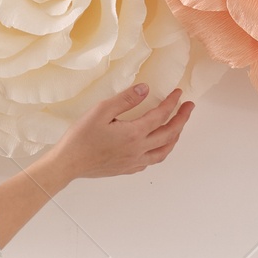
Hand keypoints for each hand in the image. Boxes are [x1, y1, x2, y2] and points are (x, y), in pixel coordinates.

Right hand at [53, 82, 193, 177]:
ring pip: (164, 151)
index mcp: (134, 133)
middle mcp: (139, 150)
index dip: (172, 103)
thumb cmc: (81, 137)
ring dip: (175, 138)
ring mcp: (134, 162)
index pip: (161, 116)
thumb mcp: (101, 110)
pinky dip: (160, 151)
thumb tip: (146, 89)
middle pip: (169, 134)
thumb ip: (125, 99)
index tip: (179, 93)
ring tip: (179, 127)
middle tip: (189, 107)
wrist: (68, 164)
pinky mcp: (127, 169)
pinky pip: (151, 161)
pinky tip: (157, 145)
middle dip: (182, 119)